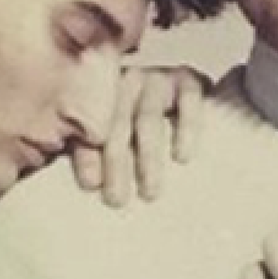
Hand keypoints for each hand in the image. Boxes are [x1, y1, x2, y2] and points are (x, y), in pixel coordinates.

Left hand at [72, 63, 206, 206]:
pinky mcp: (187, 80)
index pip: (90, 126)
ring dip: (147, 157)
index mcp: (100, 95)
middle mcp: (125, 81)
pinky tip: (182, 156)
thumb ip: (94, 153)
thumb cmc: (143, 131)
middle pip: (116, 125)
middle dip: (116, 163)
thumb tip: (90, 183)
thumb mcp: (116, 141)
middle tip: (118, 199)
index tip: (91, 184)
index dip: (87, 155)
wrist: (190, 103)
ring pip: (147, 118)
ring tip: (150, 192)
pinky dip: (185, 128)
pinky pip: (186, 100)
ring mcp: (156, 79)